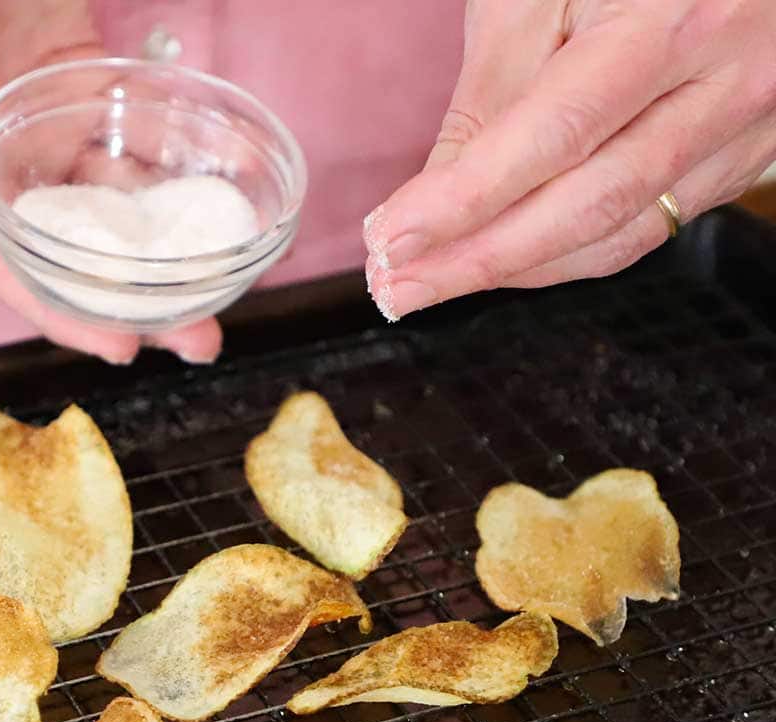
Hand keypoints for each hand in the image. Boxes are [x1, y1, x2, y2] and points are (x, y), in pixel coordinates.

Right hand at [0, 0, 221, 364]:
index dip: (55, 308)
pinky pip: (125, 140)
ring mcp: (38, 115)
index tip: (118, 349)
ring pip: (102, 204)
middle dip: (128, 302)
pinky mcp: (77, 76)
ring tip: (218, 290)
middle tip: (198, 339)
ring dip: (157, 252)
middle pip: (62, 248)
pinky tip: (208, 209)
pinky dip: (163, 177)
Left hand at [364, 0, 775, 319]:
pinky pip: (644, 231)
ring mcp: (745, 130)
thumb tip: (434, 205)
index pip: (554, 136)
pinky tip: (504, 262)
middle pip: (588, 206)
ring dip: (514, 272)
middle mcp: (729, 82)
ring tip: (430, 283)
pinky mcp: (741, 160)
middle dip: (477, 260)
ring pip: (617, 236)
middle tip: (395, 287)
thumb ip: (493, 94)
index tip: (389, 239)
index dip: (464, 200)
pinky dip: (563, 257)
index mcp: (675, 19)